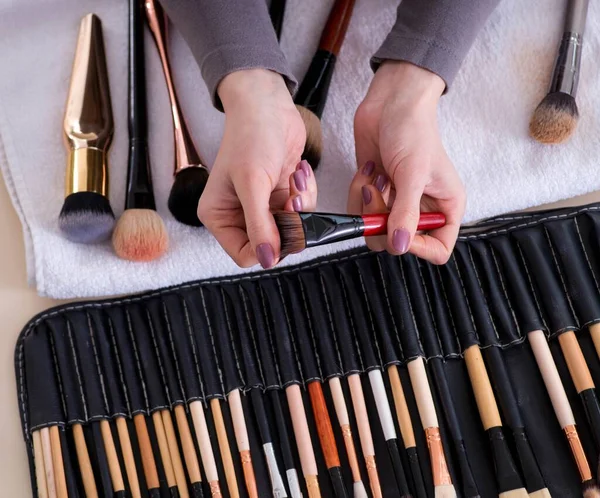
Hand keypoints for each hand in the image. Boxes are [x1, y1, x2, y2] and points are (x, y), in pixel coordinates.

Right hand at [198, 69, 316, 268]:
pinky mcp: (280, 196)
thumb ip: (260, 225)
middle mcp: (238, 215)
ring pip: (292, 228)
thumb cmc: (251, 137)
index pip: (246, 255)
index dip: (269, 245)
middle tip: (291, 196)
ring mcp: (261, 207)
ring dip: (301, 204)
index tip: (284, 223)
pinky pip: (302, 211)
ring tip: (295, 178)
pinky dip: (306, 193)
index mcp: (218, 216)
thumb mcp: (252, 184)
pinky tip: (298, 172)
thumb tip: (268, 260)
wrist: (268, 104)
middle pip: (273, 244)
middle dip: (289, 221)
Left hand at [349, 61, 464, 263]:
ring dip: (367, 208)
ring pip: (375, 231)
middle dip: (382, 223)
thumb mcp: (413, 173)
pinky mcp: (375, 194)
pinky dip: (357, 195)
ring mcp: (397, 203)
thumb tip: (400, 246)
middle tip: (380, 195)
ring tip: (374, 180)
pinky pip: (360, 213)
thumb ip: (406, 213)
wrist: (391, 102)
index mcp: (445, 207)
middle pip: (399, 243)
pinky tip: (368, 172)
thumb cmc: (414, 130)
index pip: (437, 249)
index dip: (418, 248)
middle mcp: (422, 209)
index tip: (399, 232)